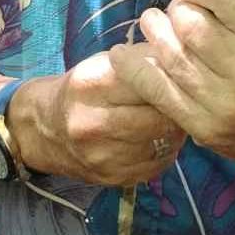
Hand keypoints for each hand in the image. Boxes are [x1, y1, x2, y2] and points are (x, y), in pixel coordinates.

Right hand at [8, 50, 185, 186]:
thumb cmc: (82, 88)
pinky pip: (158, 164)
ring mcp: (103, 156)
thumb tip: (186, 55)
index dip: (176, 77)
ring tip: (177, 114)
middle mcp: (95, 123)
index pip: (151, 80)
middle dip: (182, 105)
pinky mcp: (114, 179)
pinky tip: (163, 136)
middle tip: (190, 97)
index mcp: (93, 84)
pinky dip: (168, 149)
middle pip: (160, 115)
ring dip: (178, 128)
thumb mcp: (104, 62)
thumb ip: (143, 57)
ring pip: (164, 142)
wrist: (44, 131)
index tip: (187, 74)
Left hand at [108, 0, 234, 180]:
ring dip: (154, 33)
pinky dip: (137, 70)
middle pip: (193, 27)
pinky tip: (124, 54)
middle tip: (179, 8)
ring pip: (173, 57)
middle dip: (178, 9)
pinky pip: (160, 92)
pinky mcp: (205, 128)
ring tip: (152, 22)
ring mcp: (226, 105)